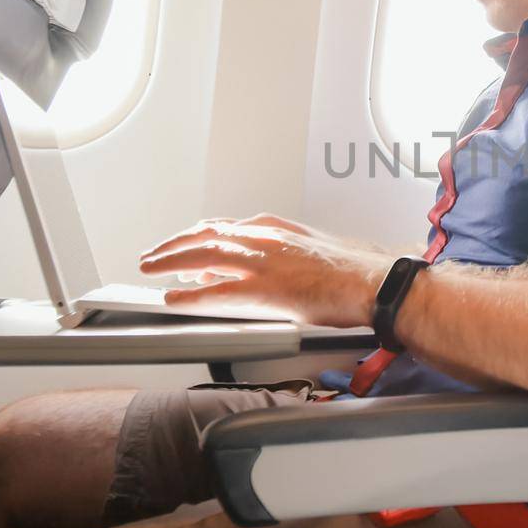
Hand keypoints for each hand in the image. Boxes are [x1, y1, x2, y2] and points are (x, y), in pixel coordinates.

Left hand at [138, 214, 385, 326]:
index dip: (198, 235)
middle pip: (205, 236)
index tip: (185, 241)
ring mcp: (262, 262)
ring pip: (202, 257)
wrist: (376, 281)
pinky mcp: (264, 289)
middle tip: (154, 255)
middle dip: (174, 245)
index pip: (225, 227)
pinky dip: (189, 296)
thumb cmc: (357, 270)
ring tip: (151, 269)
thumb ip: (286, 256)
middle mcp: (265, 239)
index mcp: (278, 229)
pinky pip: (215, 293)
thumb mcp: (317, 250)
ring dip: (170, 262)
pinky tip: (173, 300)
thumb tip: (271, 269)